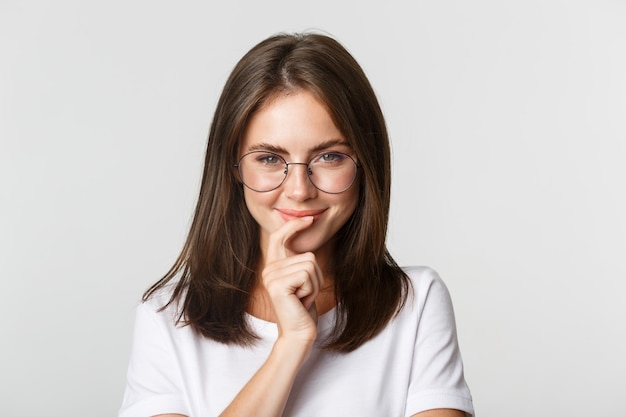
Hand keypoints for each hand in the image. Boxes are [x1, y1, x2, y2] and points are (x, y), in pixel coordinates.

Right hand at [261, 216, 323, 345]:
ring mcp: (271, 276)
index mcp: (273, 267)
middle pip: (307, 255)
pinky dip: (311, 289)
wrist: (298, 334)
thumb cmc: (303, 309)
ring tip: (302, 298)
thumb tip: (309, 247)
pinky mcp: (278, 285)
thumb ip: (300, 264)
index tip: (309, 219)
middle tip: (304, 295)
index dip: (293, 226)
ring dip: (314, 285)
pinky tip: (301, 301)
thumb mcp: (302, 282)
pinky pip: (307, 274)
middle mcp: (269, 269)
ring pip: (310, 265)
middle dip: (315, 277)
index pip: (279, 237)